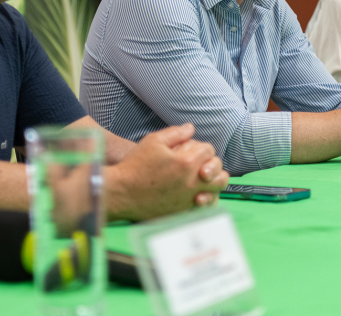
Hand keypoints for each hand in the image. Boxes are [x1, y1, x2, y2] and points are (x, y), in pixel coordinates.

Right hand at [106, 123, 228, 220]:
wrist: (121, 193)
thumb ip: (175, 133)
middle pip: (219, 171)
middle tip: (201, 164)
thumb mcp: (153, 141)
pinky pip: (208, 207)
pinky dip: (208, 199)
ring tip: (204, 179)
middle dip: (212, 164)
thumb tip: (191, 128)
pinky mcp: (184, 212)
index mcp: (186, 162)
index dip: (201, 147)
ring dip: (214, 182)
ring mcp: (189, 199)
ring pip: (217, 190)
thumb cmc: (134, 166)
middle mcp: (192, 182)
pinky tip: (200, 194)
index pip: (209, 150)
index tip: (191, 150)